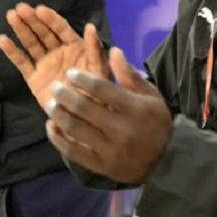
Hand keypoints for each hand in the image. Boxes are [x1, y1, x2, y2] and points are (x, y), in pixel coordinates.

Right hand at [0, 3, 108, 108]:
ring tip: (11, 15)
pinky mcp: (34, 78)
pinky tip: (3, 40)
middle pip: (44, 32)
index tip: (40, 9)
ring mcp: (45, 64)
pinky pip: (22, 62)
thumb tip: (91, 26)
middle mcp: (59, 52)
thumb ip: (94, 49)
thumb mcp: (99, 69)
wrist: (84, 117)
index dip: (51, 19)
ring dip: (21, 29)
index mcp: (75, 47)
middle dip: (33, 20)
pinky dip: (12, 52)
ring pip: (31, 43)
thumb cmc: (97, 92)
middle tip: (20, 8)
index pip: (61, 29)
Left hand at [46, 47, 172, 184]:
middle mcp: (120, 128)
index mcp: (134, 108)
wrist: (166, 161)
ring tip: (51, 104)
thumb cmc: (157, 123)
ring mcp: (109, 149)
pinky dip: (58, 138)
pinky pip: (73, 151)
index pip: (101, 89)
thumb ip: (130, 75)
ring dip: (58, 113)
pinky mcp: (101, 166)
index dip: (81, 79)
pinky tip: (51, 126)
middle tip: (55, 87)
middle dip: (65, 94)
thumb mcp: (151, 96)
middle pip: (83, 107)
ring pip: (75, 128)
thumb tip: (114, 51)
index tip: (70, 74)